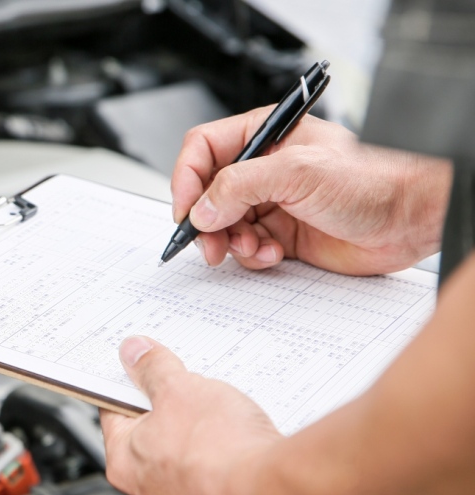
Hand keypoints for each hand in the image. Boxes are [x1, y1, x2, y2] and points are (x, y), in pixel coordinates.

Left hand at [100, 336, 282, 494]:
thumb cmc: (219, 451)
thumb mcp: (180, 388)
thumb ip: (154, 369)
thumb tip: (135, 353)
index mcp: (124, 461)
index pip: (114, 412)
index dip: (130, 384)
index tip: (142, 369)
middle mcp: (150, 493)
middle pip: (152, 437)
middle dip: (172, 410)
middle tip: (190, 389)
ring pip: (188, 460)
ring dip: (203, 437)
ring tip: (224, 416)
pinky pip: (219, 479)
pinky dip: (228, 462)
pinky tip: (244, 444)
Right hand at [172, 107, 452, 274]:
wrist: (410, 218)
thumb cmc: (371, 179)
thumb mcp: (297, 172)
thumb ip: (240, 186)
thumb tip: (202, 208)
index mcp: (264, 138)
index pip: (204, 150)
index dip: (186, 179)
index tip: (184, 210)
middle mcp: (263, 170)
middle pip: (208, 194)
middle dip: (205, 221)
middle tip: (210, 244)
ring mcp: (272, 204)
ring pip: (224, 226)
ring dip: (231, 242)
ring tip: (251, 247)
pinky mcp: (282, 235)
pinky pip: (248, 248)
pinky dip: (252, 256)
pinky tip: (271, 254)